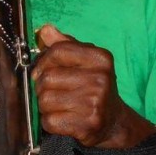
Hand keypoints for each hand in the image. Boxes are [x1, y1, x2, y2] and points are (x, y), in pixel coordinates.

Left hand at [31, 24, 152, 148]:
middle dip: (42, 87)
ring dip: (45, 105)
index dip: (42, 61)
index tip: (41, 70)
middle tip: (51, 91)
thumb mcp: (86, 61)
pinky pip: (50, 121)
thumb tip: (45, 30)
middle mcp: (100, 79)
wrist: (114, 120)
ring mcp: (95, 103)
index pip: (58, 51)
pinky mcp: (88, 124)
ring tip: (58, 105)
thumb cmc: (95, 87)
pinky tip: (62, 118)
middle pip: (48, 78)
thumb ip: (65, 44)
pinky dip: (50, 122)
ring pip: (45, 100)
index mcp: (100, 58)